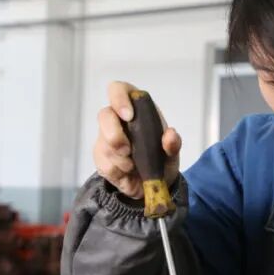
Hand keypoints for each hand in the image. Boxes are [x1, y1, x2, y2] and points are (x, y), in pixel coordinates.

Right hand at [94, 81, 181, 198]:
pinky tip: (126, 173)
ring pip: (103, 143)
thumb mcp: (172, 152)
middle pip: (104, 115)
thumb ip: (173, 143)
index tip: (129, 116)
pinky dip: (117, 171)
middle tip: (127, 150)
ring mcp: (105, 137)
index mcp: (136, 108)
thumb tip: (170, 136)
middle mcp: (117, 119)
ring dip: (120, 159)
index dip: (119, 99)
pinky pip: (103, 163)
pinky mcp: (100, 156)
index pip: (119, 90)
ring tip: (133, 166)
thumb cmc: (161, 158)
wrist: (152, 185)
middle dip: (114, 135)